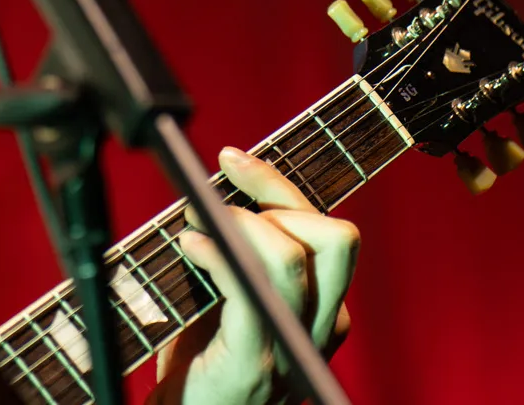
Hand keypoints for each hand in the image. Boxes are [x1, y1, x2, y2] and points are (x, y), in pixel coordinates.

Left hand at [145, 147, 359, 404]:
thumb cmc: (202, 363)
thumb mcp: (229, 297)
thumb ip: (238, 253)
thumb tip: (214, 192)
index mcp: (323, 310)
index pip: (328, 231)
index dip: (281, 185)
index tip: (234, 159)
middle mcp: (320, 329)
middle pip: (333, 238)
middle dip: (275, 194)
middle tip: (219, 187)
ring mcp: (291, 349)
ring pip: (294, 260)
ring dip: (237, 221)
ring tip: (195, 221)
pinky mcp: (254, 363)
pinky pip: (250, 292)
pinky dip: (218, 254)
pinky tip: (190, 245)